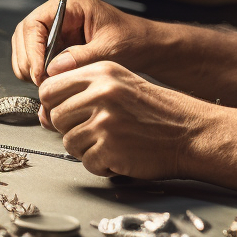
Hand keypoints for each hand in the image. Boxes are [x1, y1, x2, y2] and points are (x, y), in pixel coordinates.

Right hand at [10, 0, 140, 85]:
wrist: (145, 46)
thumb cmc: (132, 40)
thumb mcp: (109, 49)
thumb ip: (82, 57)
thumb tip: (54, 68)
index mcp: (71, 3)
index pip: (36, 23)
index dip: (31, 49)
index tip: (38, 72)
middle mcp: (59, 12)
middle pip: (25, 34)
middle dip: (27, 60)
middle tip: (39, 82)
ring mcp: (57, 28)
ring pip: (26, 46)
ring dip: (30, 67)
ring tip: (45, 84)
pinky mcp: (58, 43)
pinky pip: (37, 56)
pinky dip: (37, 71)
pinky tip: (49, 82)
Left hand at [37, 60, 208, 178]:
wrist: (191, 133)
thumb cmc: (158, 112)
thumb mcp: (120, 84)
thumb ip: (82, 92)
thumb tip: (44, 113)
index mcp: (101, 71)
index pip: (49, 87)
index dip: (52, 104)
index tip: (65, 113)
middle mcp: (102, 92)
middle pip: (55, 116)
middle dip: (71, 129)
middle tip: (97, 131)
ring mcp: (106, 120)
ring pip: (68, 142)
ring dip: (86, 149)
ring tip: (112, 142)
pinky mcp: (111, 148)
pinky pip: (86, 163)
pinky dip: (102, 165)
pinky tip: (121, 155)